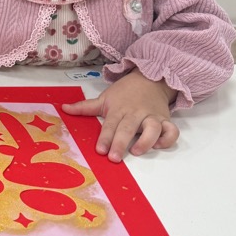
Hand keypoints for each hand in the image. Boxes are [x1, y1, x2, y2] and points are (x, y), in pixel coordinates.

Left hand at [62, 69, 177, 161]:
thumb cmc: (125, 92)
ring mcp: (152, 116)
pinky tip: (159, 145)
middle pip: (128, 128)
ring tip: (137, 151)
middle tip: (114, 157)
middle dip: (121, 142)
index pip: (110, 125)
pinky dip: (168, 138)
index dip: (105, 137)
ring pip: (153, 128)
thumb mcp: (104, 98)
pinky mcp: (166, 119)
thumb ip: (85, 107)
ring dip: (146, 140)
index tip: (99, 150)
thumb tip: (64, 109)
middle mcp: (136, 113)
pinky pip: (172, 130)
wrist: (150, 78)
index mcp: (119, 109)